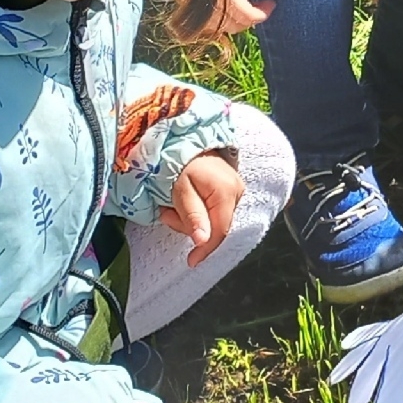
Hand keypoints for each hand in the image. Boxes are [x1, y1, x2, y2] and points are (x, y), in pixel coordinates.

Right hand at [157, 0, 272, 40]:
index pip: (247, 16)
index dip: (262, 12)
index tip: (271, 4)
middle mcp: (206, 10)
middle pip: (233, 26)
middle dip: (249, 19)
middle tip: (259, 7)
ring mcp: (191, 9)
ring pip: (217, 28)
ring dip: (233, 22)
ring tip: (242, 9)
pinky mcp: (181, 4)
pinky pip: (203, 23)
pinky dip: (217, 21)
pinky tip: (224, 9)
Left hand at [162, 151, 242, 267]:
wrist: (189, 141)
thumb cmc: (181, 163)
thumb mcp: (180, 190)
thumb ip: (192, 216)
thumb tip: (202, 240)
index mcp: (226, 193)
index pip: (219, 231)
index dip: (205, 249)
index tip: (191, 262)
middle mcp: (237, 192)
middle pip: (214, 227)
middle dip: (188, 226)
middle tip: (166, 212)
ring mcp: (236, 191)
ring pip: (213, 220)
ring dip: (189, 218)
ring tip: (171, 204)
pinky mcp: (231, 190)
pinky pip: (214, 211)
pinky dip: (197, 211)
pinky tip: (185, 201)